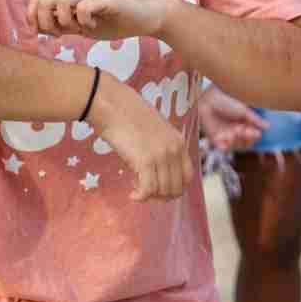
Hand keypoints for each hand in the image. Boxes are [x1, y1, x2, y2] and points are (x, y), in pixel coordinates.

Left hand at [26, 0, 168, 40]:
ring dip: (64, 22)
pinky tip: (93, 27)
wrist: (145, 17)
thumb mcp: (81, 26)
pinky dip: (83, 22)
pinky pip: (82, 8)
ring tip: (78, 29)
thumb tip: (40, 28)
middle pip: (43, 0)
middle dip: (46, 22)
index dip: (33, 17)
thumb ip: (62, 25)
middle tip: (61, 34)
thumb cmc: (114, 20)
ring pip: (59, 2)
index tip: (44, 33)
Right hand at [90, 79, 196, 201]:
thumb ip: (161, 149)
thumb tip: (157, 173)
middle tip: (146, 193)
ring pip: (163, 190)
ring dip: (150, 196)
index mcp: (178, 142)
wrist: (112, 105)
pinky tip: (132, 195)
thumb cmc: (127, 115)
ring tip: (136, 189)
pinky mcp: (145, 161)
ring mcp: (161, 155)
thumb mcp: (154, 131)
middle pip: (177, 187)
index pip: (188, 176)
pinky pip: (148, 189)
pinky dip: (141, 197)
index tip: (160, 190)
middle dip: (162, 196)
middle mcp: (174, 149)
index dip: (175, 188)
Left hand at [199, 86, 267, 151]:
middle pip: (245, 143)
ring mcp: (225, 135)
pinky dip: (228, 145)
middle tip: (247, 132)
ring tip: (236, 131)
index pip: (252, 135)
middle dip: (247, 139)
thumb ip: (256, 120)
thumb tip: (268, 126)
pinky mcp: (215, 139)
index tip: (257, 133)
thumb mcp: (243, 110)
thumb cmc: (226, 101)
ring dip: (238, 141)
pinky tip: (229, 137)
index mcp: (243, 123)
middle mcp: (235, 131)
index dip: (255, 136)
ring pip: (236, 147)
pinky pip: (224, 148)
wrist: (208, 99)